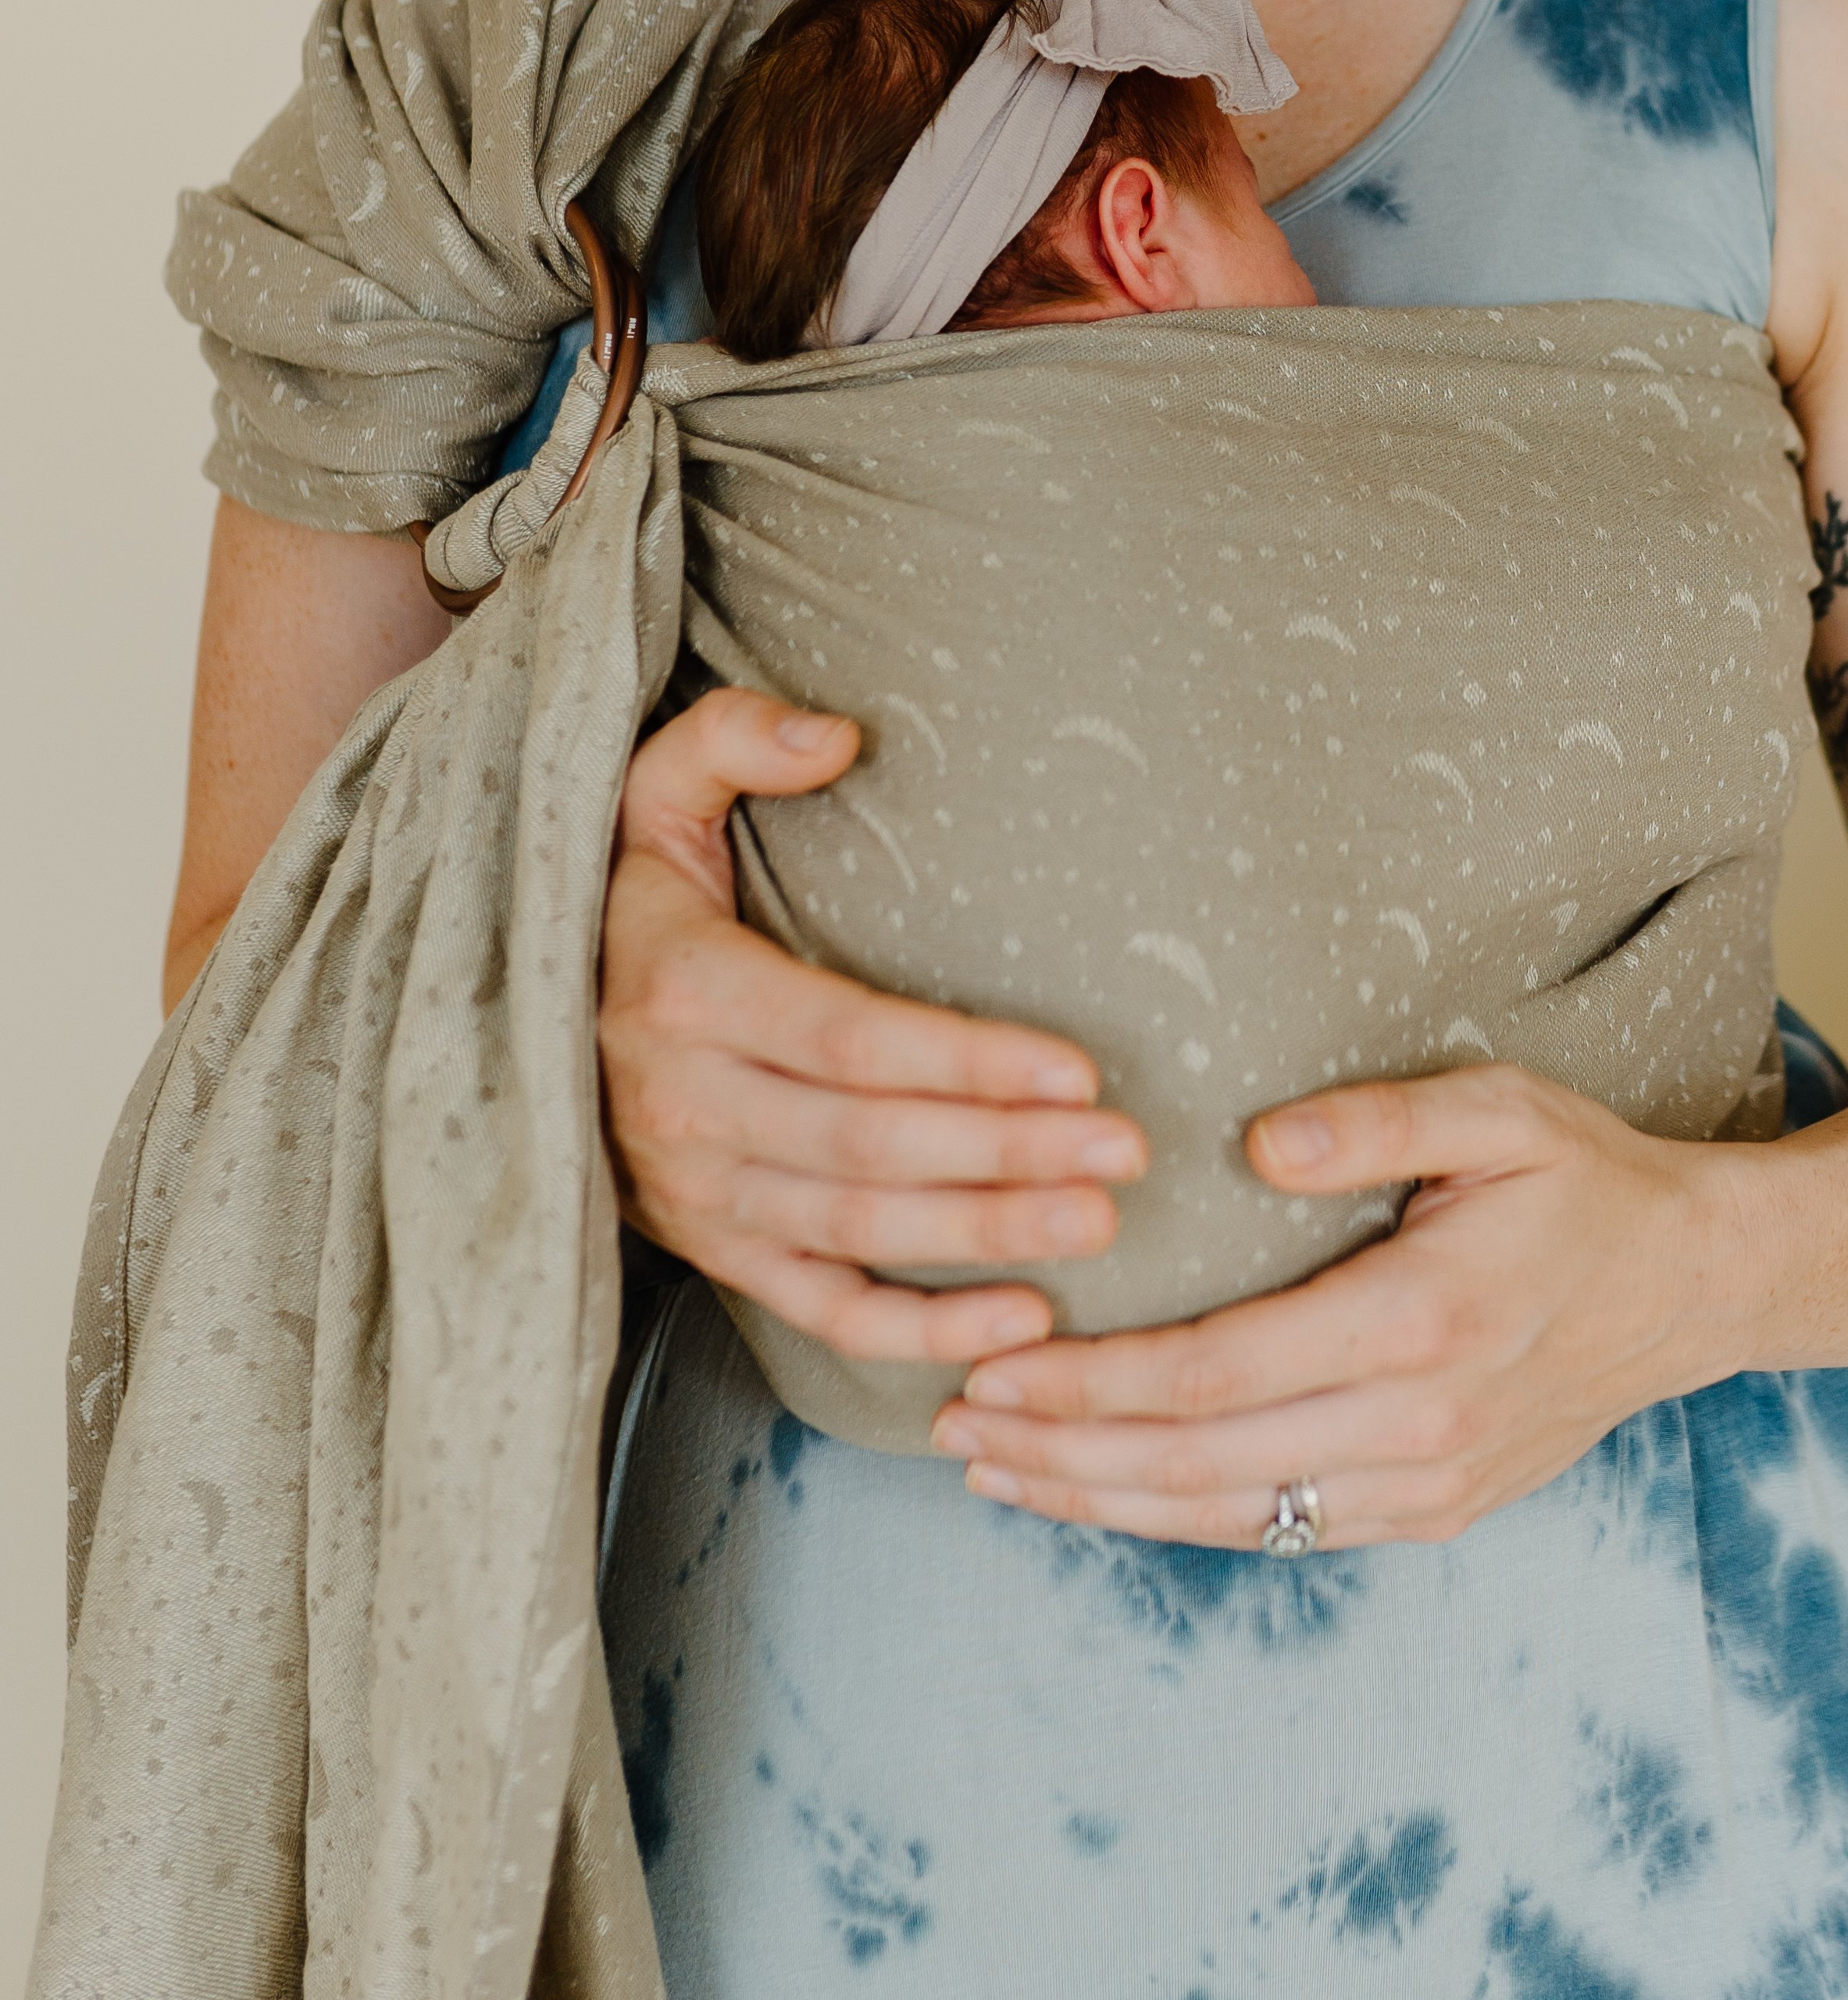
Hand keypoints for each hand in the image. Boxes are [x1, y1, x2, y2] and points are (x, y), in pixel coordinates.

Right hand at [597, 687, 1149, 1364]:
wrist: (503, 1019)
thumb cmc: (620, 898)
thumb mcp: (647, 792)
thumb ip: (731, 739)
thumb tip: (839, 734)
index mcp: (686, 993)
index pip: (851, 1041)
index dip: (966, 1061)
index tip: (1078, 1071)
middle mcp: (689, 1106)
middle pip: (874, 1146)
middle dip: (1007, 1154)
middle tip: (1125, 1155)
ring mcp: (699, 1194)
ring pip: (860, 1233)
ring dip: (984, 1235)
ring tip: (1098, 1223)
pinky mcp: (712, 1250)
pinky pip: (822, 1310)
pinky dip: (919, 1332)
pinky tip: (1018, 1318)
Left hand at [930, 1065, 1773, 1547]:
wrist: (1698, 1285)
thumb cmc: (1587, 1179)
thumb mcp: (1496, 1109)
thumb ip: (1373, 1118)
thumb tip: (1255, 1141)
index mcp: (1416, 1323)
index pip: (1212, 1373)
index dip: (1091, 1384)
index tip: (995, 1369)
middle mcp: (1413, 1427)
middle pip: (1198, 1461)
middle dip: (1063, 1452)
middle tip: (956, 1430)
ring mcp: (1425, 1486)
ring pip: (1230, 1516)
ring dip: (1103, 1501)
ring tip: (999, 1474)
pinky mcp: (1434, 1511)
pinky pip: (1285, 1532)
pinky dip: (1185, 1523)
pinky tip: (1112, 1498)